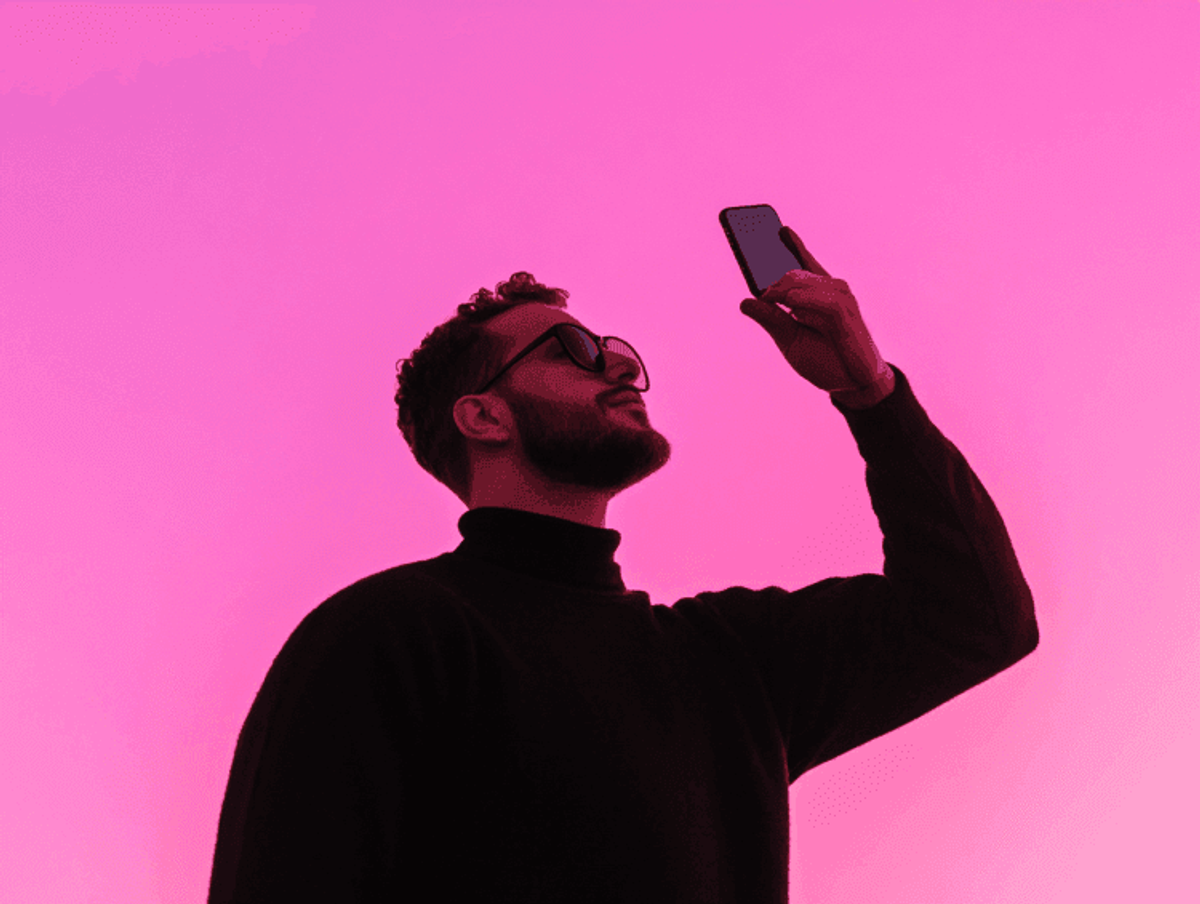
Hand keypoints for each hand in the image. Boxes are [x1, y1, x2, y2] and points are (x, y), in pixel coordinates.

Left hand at [739, 226, 893, 403]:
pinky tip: (791, 305)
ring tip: (771, 298)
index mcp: (817, 295)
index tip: (780, 229)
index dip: (794, 245)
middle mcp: (831, 292)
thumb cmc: (825, 361)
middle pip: (795, 273)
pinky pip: (824, 301)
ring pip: (806, 284)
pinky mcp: (847, 315)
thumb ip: (771, 320)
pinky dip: (806, 301)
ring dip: (786, 291)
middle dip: (775, 281)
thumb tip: (745, 301)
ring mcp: (841, 300)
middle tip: (764, 295)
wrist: (854, 384)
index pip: (804, 263)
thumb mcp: (790, 340)